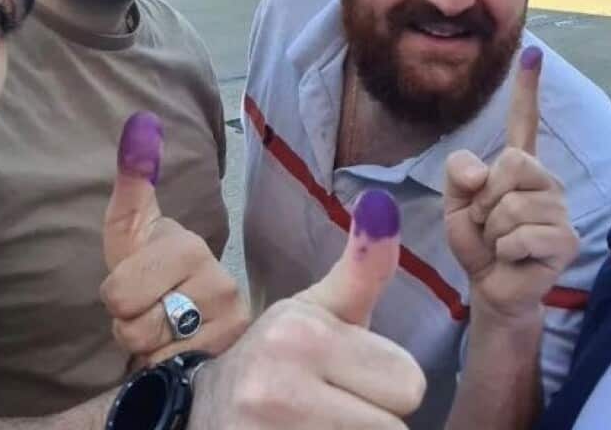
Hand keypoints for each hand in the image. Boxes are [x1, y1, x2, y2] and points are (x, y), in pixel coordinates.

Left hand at [100, 112, 248, 366]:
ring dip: (150, 347)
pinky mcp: (234, 351)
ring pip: (154, 349)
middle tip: (151, 310)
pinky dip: (168, 366)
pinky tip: (183, 349)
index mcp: (188, 246)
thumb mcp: (131, 227)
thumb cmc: (151, 267)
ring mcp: (231, 319)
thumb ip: (134, 178)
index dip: (117, 297)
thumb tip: (141, 120)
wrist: (188, 311)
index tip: (138, 283)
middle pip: (135, 325)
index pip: (119, 292)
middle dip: (132, 325)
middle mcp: (219, 280)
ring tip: (167, 330)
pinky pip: (174, 369)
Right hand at [190, 189, 425, 429]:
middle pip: (395, 429)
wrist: (201, 412)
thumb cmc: (278, 358)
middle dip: (373, 421)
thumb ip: (362, 268)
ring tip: (322, 428)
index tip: (350, 380)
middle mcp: (278, 388)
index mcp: (303, 335)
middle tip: (334, 410)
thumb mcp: (317, 311)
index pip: (410, 384)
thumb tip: (383, 203)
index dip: (388, 385)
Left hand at [444, 46, 579, 319]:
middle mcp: (545, 181)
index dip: (527, 87)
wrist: (490, 286)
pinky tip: (513, 258)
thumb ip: (460, 174)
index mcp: (519, 166)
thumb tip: (482, 172)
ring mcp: (559, 209)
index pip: (525, 121)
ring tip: (500, 242)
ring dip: (492, 229)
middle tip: (487, 222)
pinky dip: (504, 250)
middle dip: (485, 198)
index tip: (532, 53)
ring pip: (511, 204)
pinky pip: (520, 234)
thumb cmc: (478, 242)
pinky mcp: (565, 239)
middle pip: (511, 163)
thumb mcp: (455, 202)